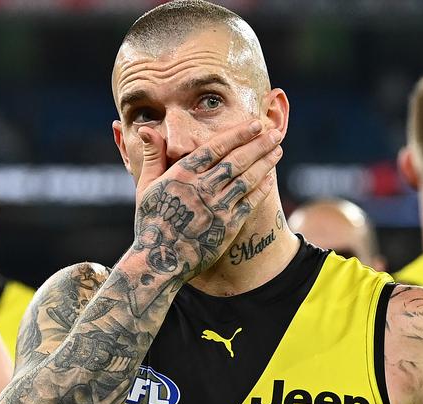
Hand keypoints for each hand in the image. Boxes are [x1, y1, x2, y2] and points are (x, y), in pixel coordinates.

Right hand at [133, 119, 281, 278]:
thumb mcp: (145, 187)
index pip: (216, 147)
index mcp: (182, 175)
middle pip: (237, 160)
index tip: (255, 124)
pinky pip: (249, 204)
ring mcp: (217, 208)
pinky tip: (271, 179)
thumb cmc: (150, 222)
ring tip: (278, 150)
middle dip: (259, 145)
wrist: (159, 260)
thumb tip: (145, 129)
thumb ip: (152, 156)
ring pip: (247, 180)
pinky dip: (261, 189)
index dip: (238, 134)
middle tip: (276, 133)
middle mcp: (202, 189)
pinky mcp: (227, 227)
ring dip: (265, 163)